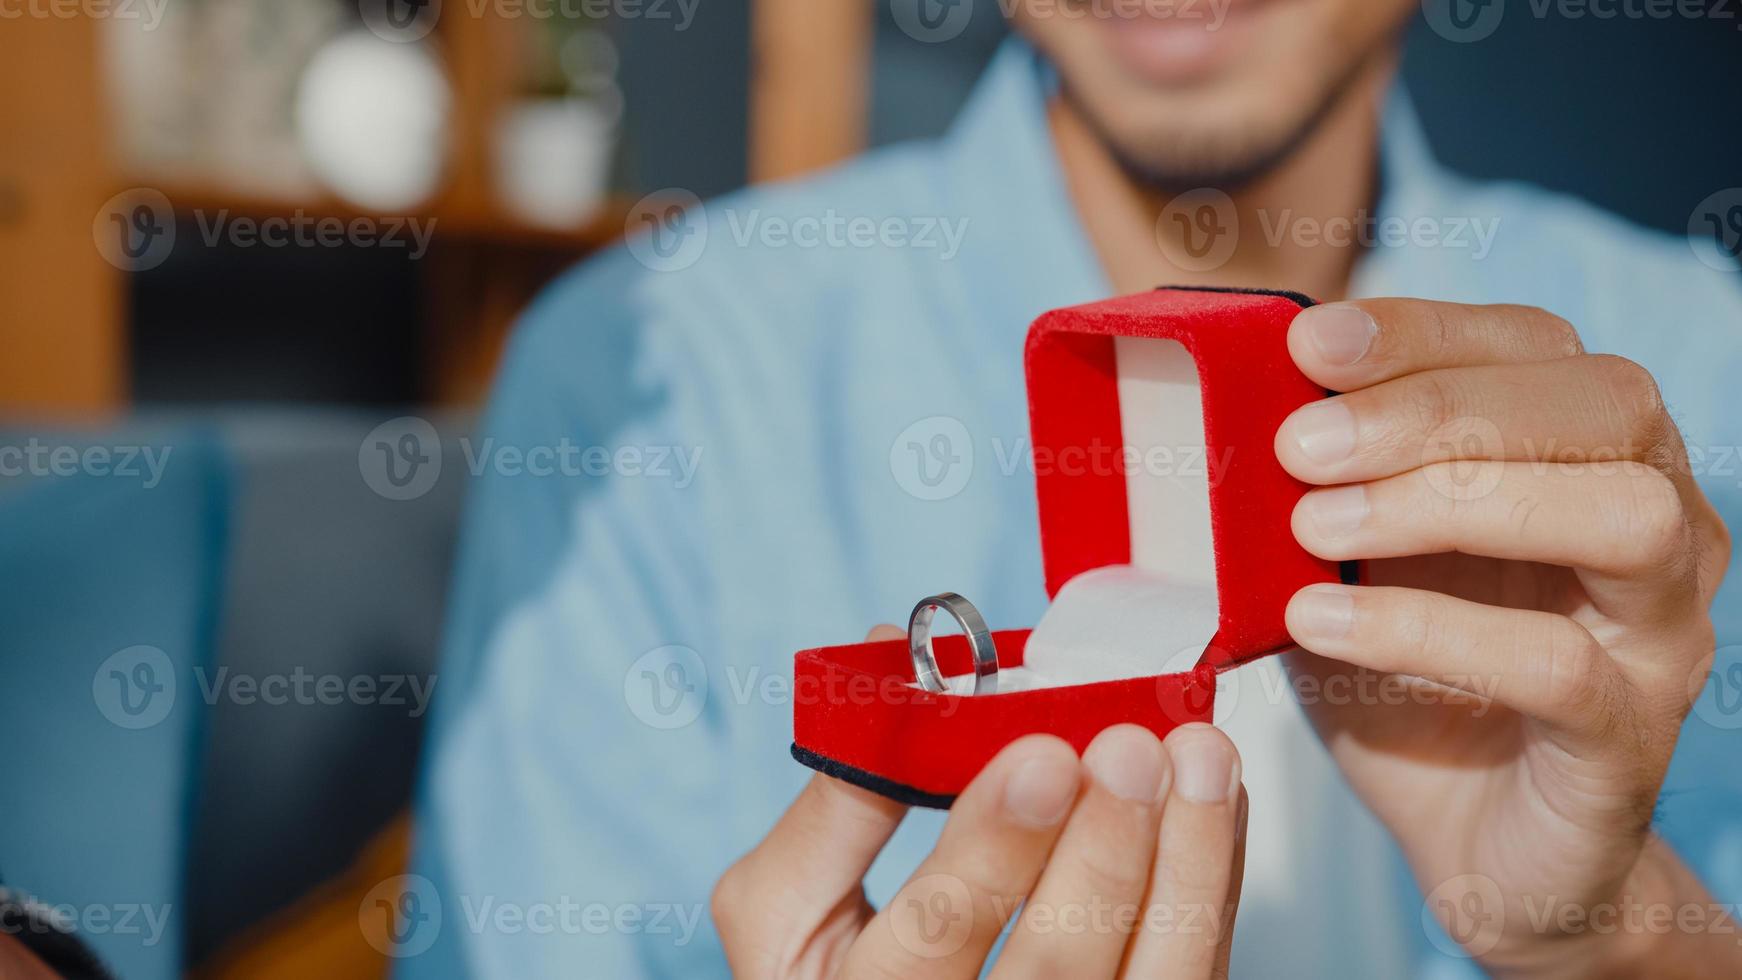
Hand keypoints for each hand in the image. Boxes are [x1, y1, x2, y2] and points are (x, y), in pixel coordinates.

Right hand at [715, 630, 1248, 978]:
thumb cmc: (829, 976)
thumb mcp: (786, 910)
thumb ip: (837, 800)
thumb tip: (896, 658)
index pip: (935, 936)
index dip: (993, 848)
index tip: (1041, 757)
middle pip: (1057, 968)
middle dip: (1103, 850)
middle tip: (1131, 748)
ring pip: (1153, 979)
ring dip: (1187, 862)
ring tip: (1201, 761)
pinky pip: (1191, 973)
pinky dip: (1210, 882)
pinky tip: (1212, 802)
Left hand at [1275, 300, 1734, 976]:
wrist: (1478, 847)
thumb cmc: (1407, 682)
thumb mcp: (1345, 561)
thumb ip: (1316, 482)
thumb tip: (1229, 398)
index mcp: (1589, 455)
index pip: (1538, 345)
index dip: (1425, 330)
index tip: (1307, 343)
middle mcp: (1657, 522)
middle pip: (1607, 403)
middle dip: (1437, 408)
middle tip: (1301, 446)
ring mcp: (1660, 631)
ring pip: (1621, 515)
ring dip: (1452, 501)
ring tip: (1315, 524)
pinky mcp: (1631, 736)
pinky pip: (1557, 663)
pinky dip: (1427, 629)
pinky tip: (1320, 620)